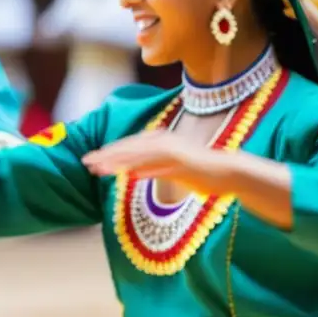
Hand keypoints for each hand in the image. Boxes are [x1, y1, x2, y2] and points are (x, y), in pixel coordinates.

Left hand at [82, 131, 232, 196]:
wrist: (230, 172)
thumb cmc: (203, 173)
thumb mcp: (174, 168)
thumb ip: (155, 167)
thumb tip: (135, 172)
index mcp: (164, 141)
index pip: (132, 145)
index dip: (111, 151)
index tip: (92, 159)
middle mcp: (167, 142)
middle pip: (132, 148)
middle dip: (107, 155)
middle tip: (87, 162)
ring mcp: (175, 153)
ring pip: (141, 156)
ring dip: (119, 162)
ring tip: (100, 169)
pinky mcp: (183, 164)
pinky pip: (159, 167)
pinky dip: (144, 170)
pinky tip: (130, 175)